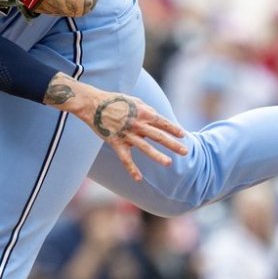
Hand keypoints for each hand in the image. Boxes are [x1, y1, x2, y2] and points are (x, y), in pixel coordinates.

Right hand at [44, 73, 187, 181]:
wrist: (93, 104)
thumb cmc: (114, 100)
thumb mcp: (133, 100)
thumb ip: (146, 109)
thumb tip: (157, 116)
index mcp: (142, 112)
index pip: (162, 122)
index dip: (174, 129)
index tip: (184, 136)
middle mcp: (137, 124)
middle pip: (158, 135)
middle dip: (173, 144)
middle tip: (185, 151)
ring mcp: (126, 134)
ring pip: (145, 148)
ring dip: (157, 156)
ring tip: (168, 163)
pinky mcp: (116, 142)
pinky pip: (125, 158)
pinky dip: (131, 169)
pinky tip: (139, 179)